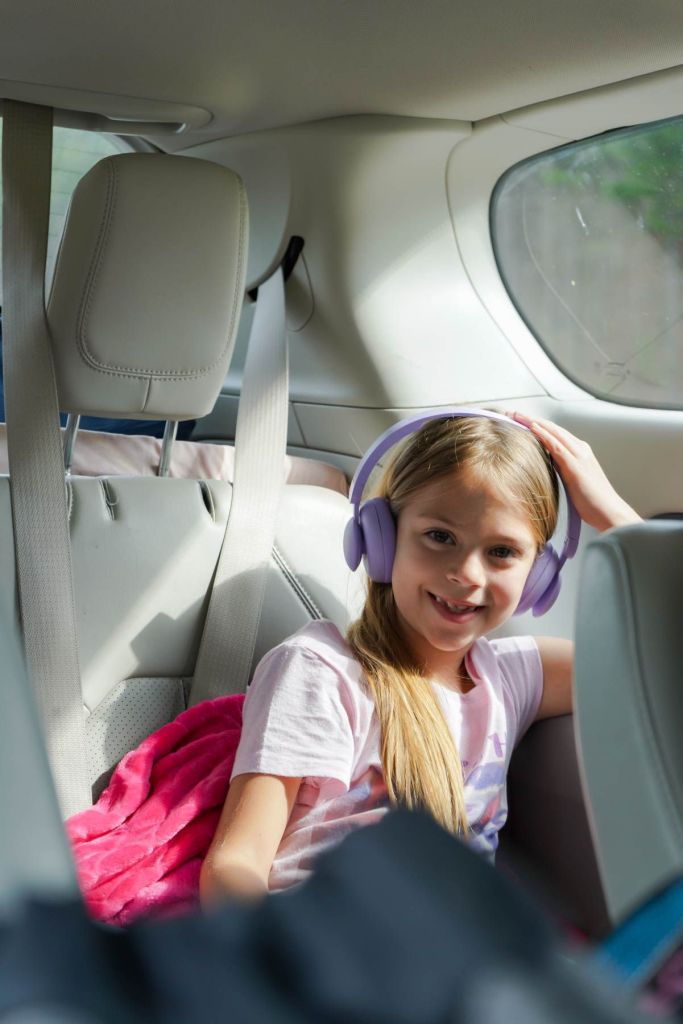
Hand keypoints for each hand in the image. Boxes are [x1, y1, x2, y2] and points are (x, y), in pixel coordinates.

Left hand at [508, 412, 641, 532]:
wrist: (609, 511)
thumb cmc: (592, 501)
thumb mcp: (573, 480)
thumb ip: (562, 468)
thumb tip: (547, 461)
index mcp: (580, 451)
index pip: (556, 433)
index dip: (538, 425)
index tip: (520, 421)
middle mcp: (581, 449)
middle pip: (553, 428)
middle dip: (532, 419)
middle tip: (513, 413)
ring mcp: (579, 455)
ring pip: (553, 432)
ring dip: (533, 422)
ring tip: (516, 415)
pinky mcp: (575, 465)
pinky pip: (556, 445)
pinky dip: (543, 434)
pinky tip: (532, 428)